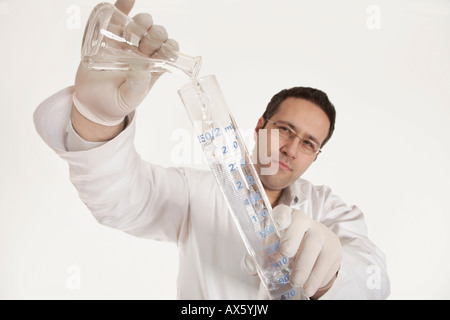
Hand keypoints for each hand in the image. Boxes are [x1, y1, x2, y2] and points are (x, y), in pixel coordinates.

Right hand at [73, 0, 178, 126]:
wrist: (91, 103)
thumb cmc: (115, 103)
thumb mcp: (128, 99)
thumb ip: (136, 86)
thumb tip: (141, 69)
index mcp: (153, 66)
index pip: (169, 50)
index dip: (170, 46)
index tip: (163, 50)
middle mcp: (142, 52)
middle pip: (157, 34)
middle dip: (155, 35)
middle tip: (144, 46)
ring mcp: (126, 43)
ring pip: (140, 24)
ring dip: (142, 23)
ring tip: (134, 32)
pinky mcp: (107, 36)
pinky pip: (117, 17)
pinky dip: (123, 6)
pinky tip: (128, 0)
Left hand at [241, 204, 341, 298]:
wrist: (319, 252)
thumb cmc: (290, 247)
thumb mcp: (274, 249)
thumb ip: (259, 257)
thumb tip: (250, 267)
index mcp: (286, 218)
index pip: (283, 211)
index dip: (281, 216)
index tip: (278, 224)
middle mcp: (304, 221)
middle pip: (300, 223)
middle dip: (292, 237)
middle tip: (285, 253)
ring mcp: (320, 234)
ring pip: (314, 245)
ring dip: (303, 265)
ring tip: (295, 282)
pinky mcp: (332, 249)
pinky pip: (324, 262)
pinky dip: (315, 278)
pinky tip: (307, 288)